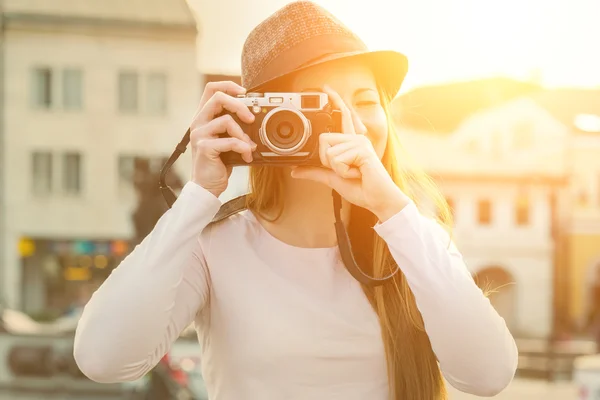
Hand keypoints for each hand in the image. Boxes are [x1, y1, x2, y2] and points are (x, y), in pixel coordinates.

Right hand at [190, 81, 257, 197]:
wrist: (207, 186)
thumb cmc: (218, 163)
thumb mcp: (227, 139)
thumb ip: (233, 126)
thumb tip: (254, 117)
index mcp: (203, 117)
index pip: (211, 89)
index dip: (228, 85)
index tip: (245, 92)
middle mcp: (198, 123)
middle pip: (217, 98)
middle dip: (239, 105)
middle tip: (251, 119)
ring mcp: (199, 134)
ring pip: (226, 121)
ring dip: (243, 134)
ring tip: (249, 146)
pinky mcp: (204, 147)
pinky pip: (230, 141)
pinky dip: (243, 148)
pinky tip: (246, 156)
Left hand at [290, 86, 409, 221]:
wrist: (377, 200)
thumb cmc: (361, 188)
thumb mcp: (331, 178)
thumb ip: (314, 172)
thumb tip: (294, 171)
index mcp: (351, 142)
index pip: (342, 116)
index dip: (335, 100)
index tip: (326, 87)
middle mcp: (356, 138)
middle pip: (323, 139)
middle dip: (327, 161)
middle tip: (344, 170)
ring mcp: (360, 143)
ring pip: (328, 152)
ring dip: (337, 169)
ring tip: (353, 173)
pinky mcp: (362, 150)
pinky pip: (336, 160)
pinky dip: (343, 172)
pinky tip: (357, 173)